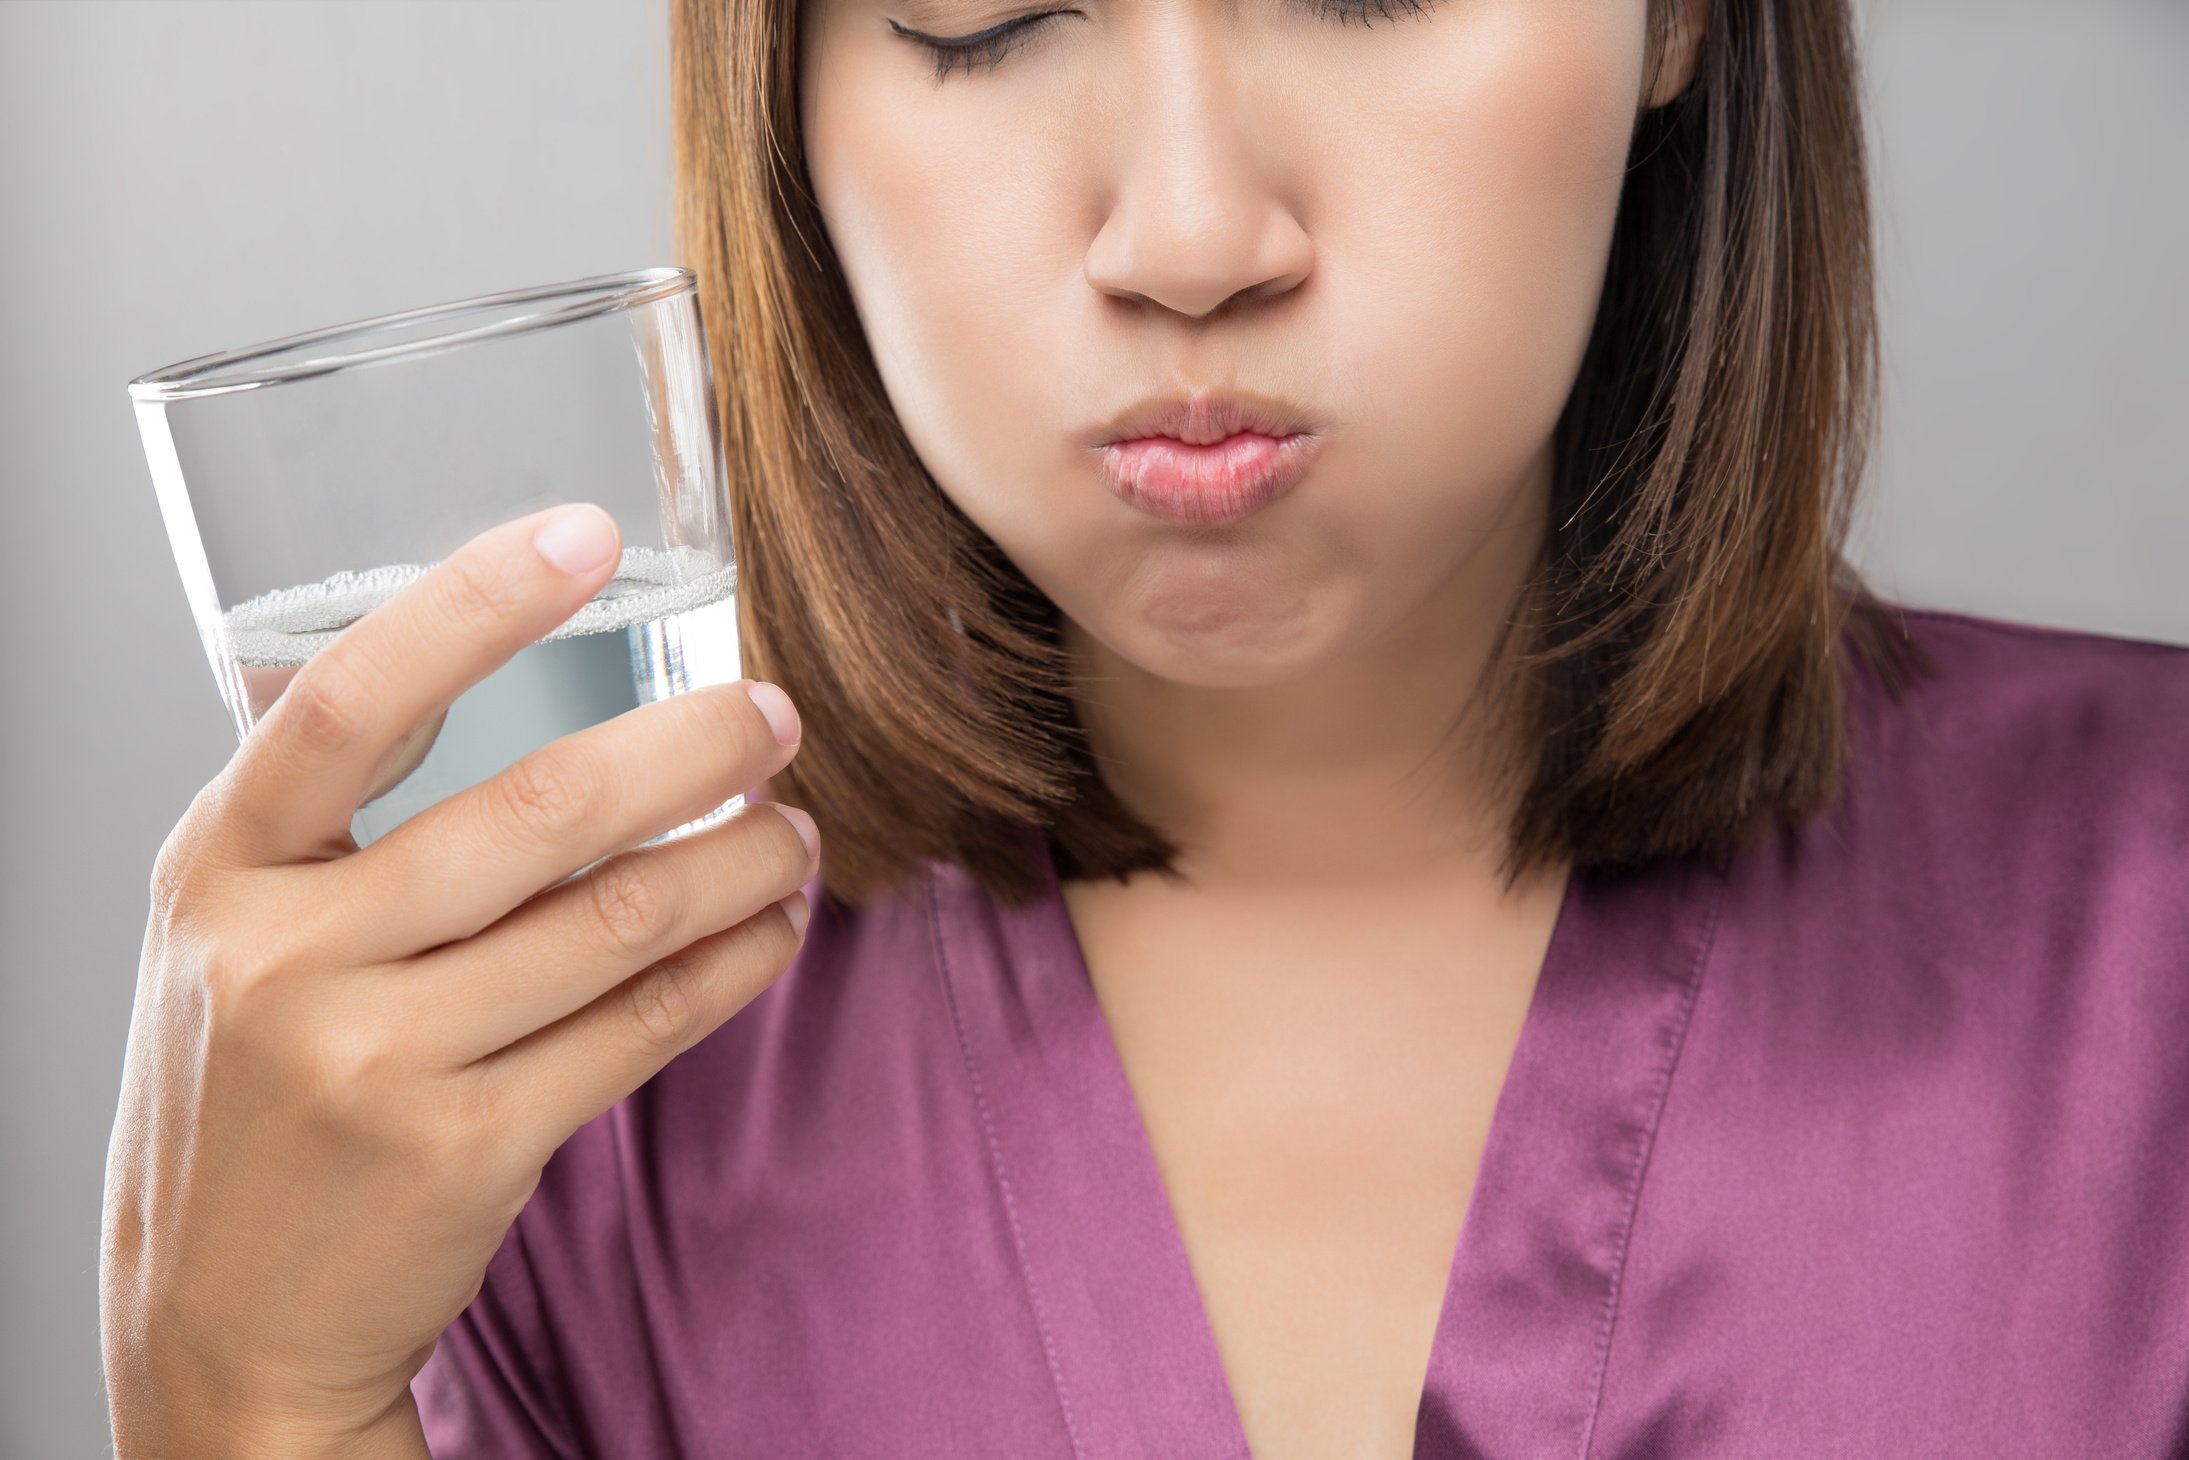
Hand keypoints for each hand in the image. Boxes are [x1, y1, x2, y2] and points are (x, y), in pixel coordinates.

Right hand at [102, 504, 816, 1457]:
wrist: (223, 1317)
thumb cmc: (248, 1088)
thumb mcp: (234, 933)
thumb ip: (327, 820)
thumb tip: (491, 669)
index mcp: (220, 868)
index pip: (347, 699)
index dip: (475, 603)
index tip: (591, 533)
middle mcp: (287, 957)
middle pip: (536, 810)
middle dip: (691, 745)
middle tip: (774, 713)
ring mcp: (378, 1061)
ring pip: (617, 921)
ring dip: (740, 858)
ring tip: (797, 827)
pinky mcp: (470, 1147)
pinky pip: (645, 1027)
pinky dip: (734, 964)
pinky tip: (776, 926)